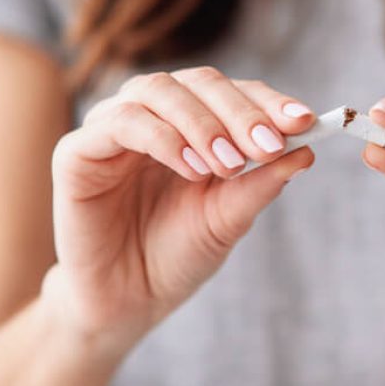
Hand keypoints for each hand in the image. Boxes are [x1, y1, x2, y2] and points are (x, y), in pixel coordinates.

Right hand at [44, 67, 314, 347]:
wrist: (127, 304)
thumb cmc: (176, 257)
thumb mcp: (228, 219)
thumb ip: (260, 183)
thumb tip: (307, 150)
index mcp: (191, 124)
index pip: (232, 92)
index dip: (267, 101)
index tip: (305, 122)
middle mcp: (152, 115)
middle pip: (199, 82)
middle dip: (240, 111)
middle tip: (268, 145)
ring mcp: (111, 128)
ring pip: (158, 90)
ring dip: (202, 123)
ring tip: (228, 165)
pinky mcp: (77, 151)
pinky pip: (121, 123)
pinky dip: (162, 138)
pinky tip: (191, 168)